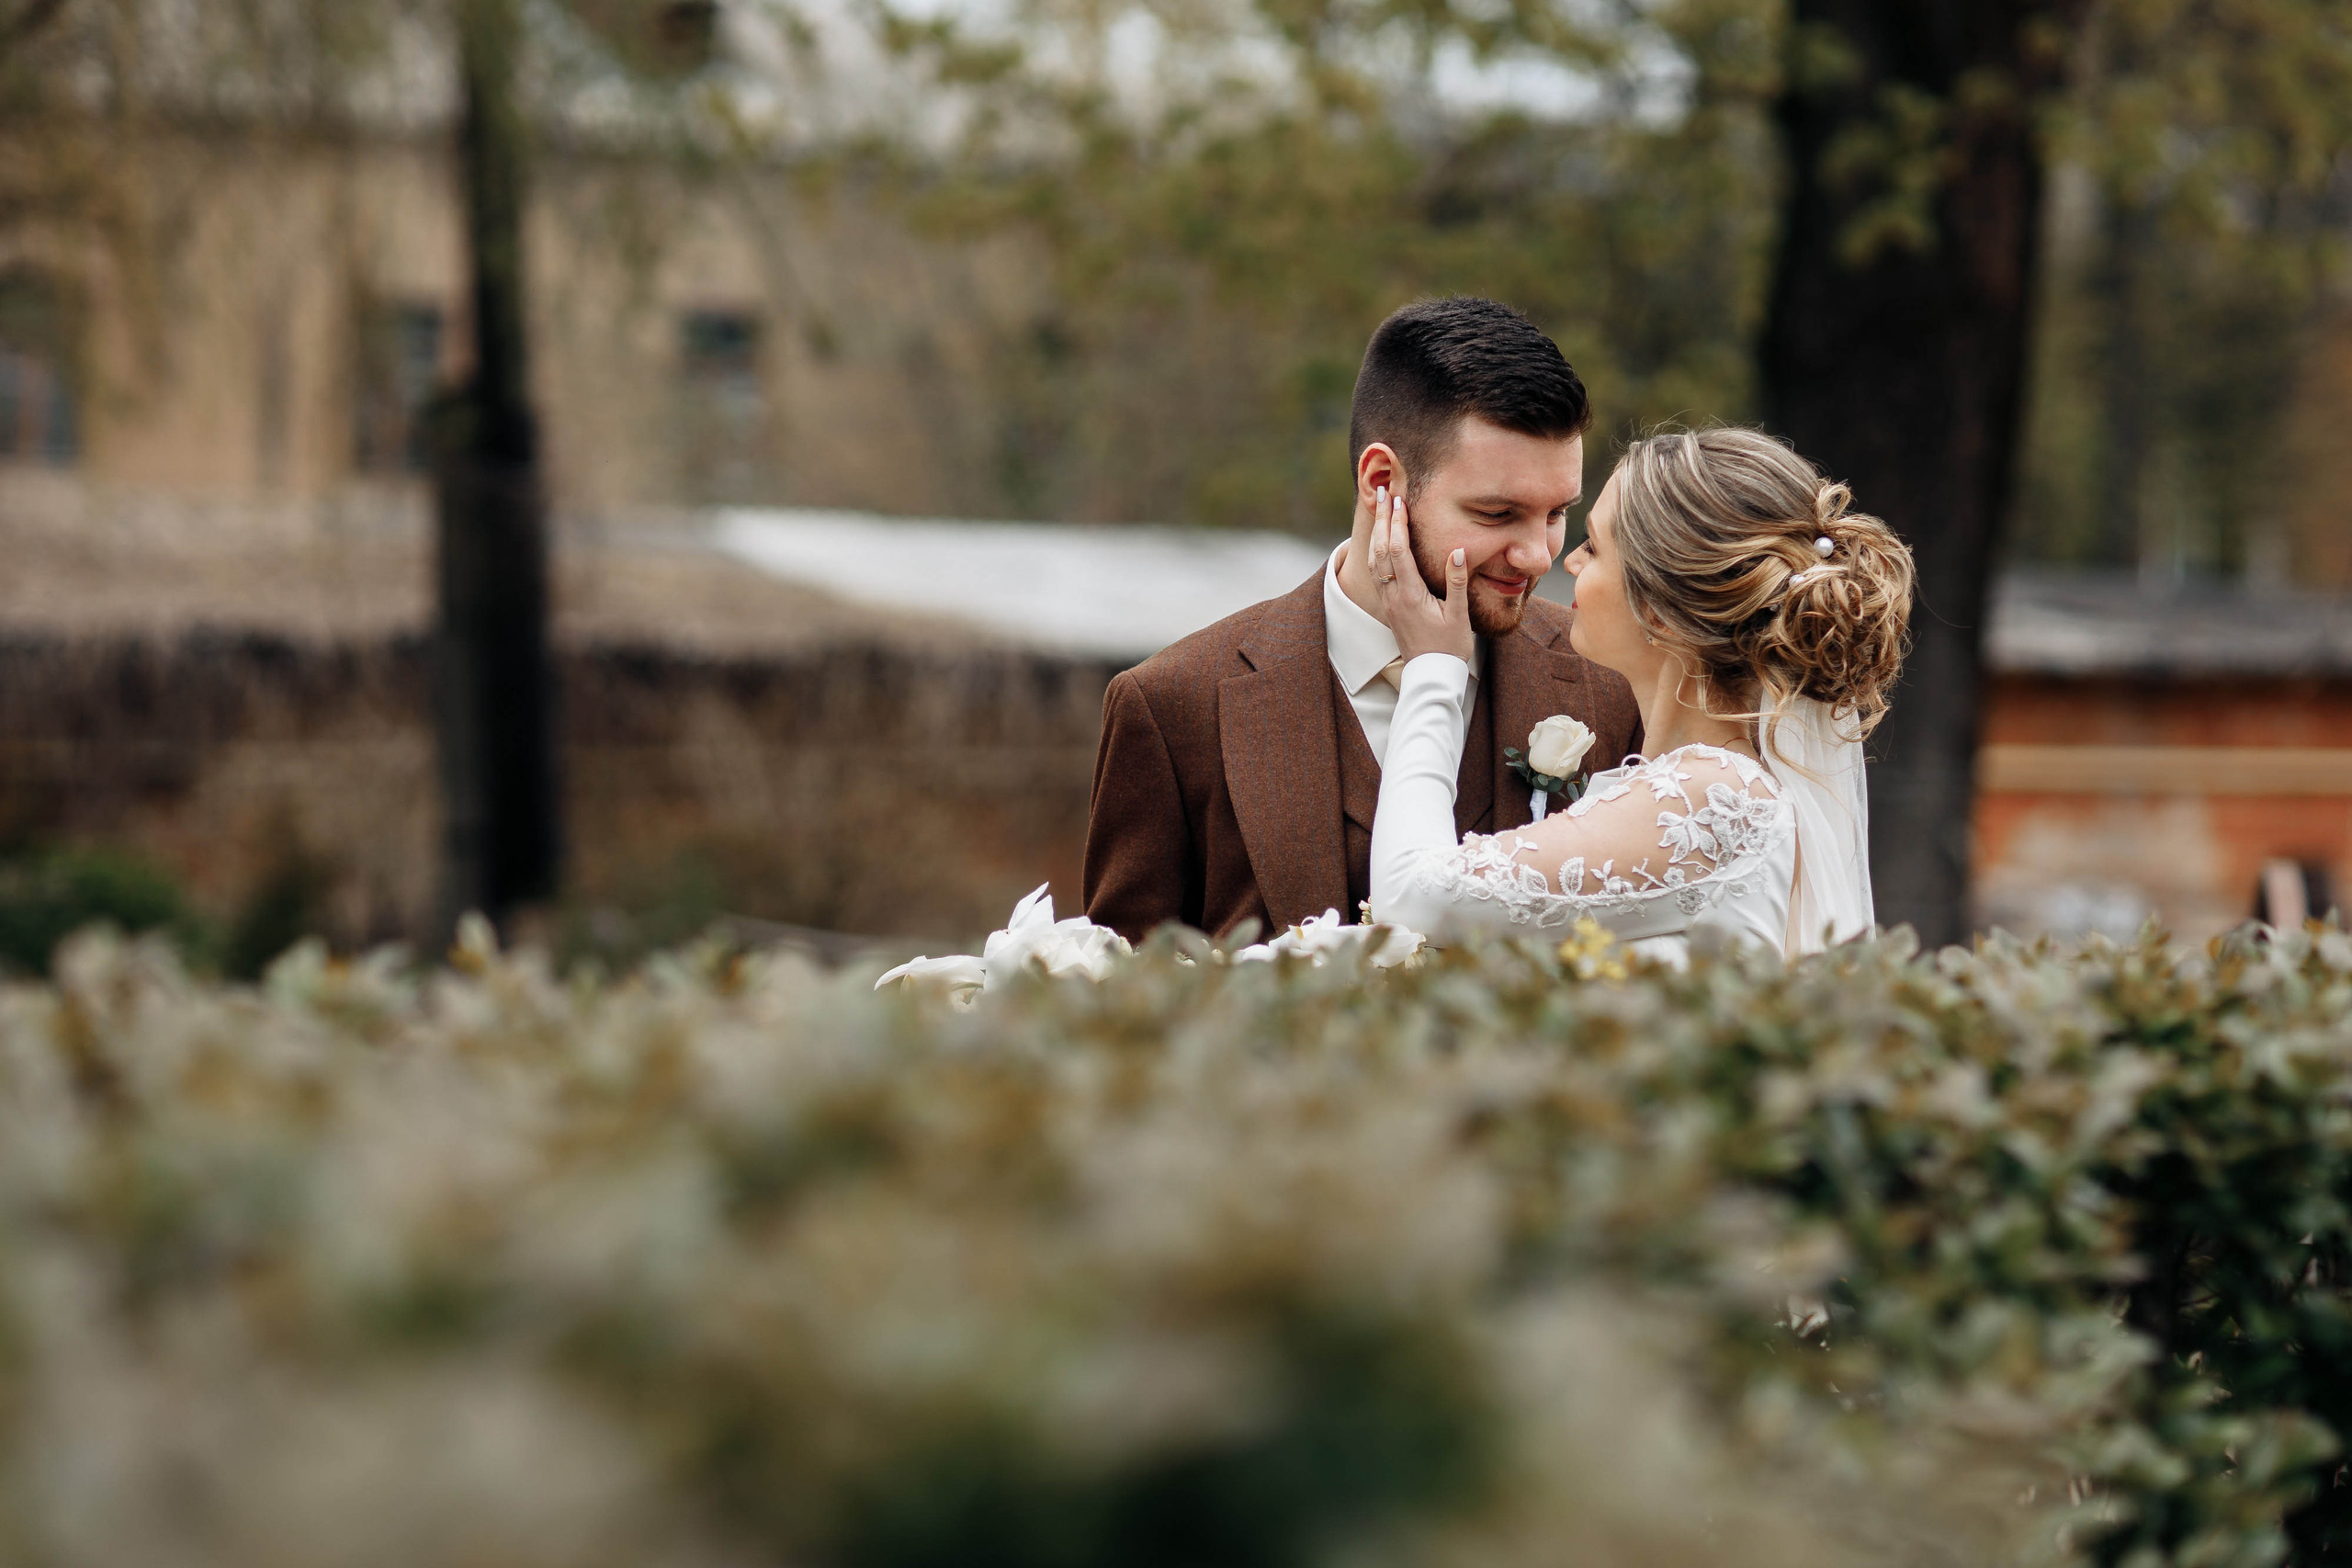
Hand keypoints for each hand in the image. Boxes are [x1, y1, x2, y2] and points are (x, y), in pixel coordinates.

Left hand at [1368, 486, 1473, 665]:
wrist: (1431, 674)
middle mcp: (1393, 596)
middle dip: (1381, 519)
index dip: (1396, 524)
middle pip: (1381, 550)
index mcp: (1410, 595)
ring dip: (1376, 533)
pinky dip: (1376, 550)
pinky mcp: (1388, 606)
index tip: (1398, 500)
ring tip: (1378, 509)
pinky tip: (1379, 540)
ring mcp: (1388, 601)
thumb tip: (1458, 550)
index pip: (1398, 551)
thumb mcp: (1458, 614)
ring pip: (1374, 561)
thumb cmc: (1449, 646)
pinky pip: (1376, 572)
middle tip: (1382, 492)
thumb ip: (1457, 581)